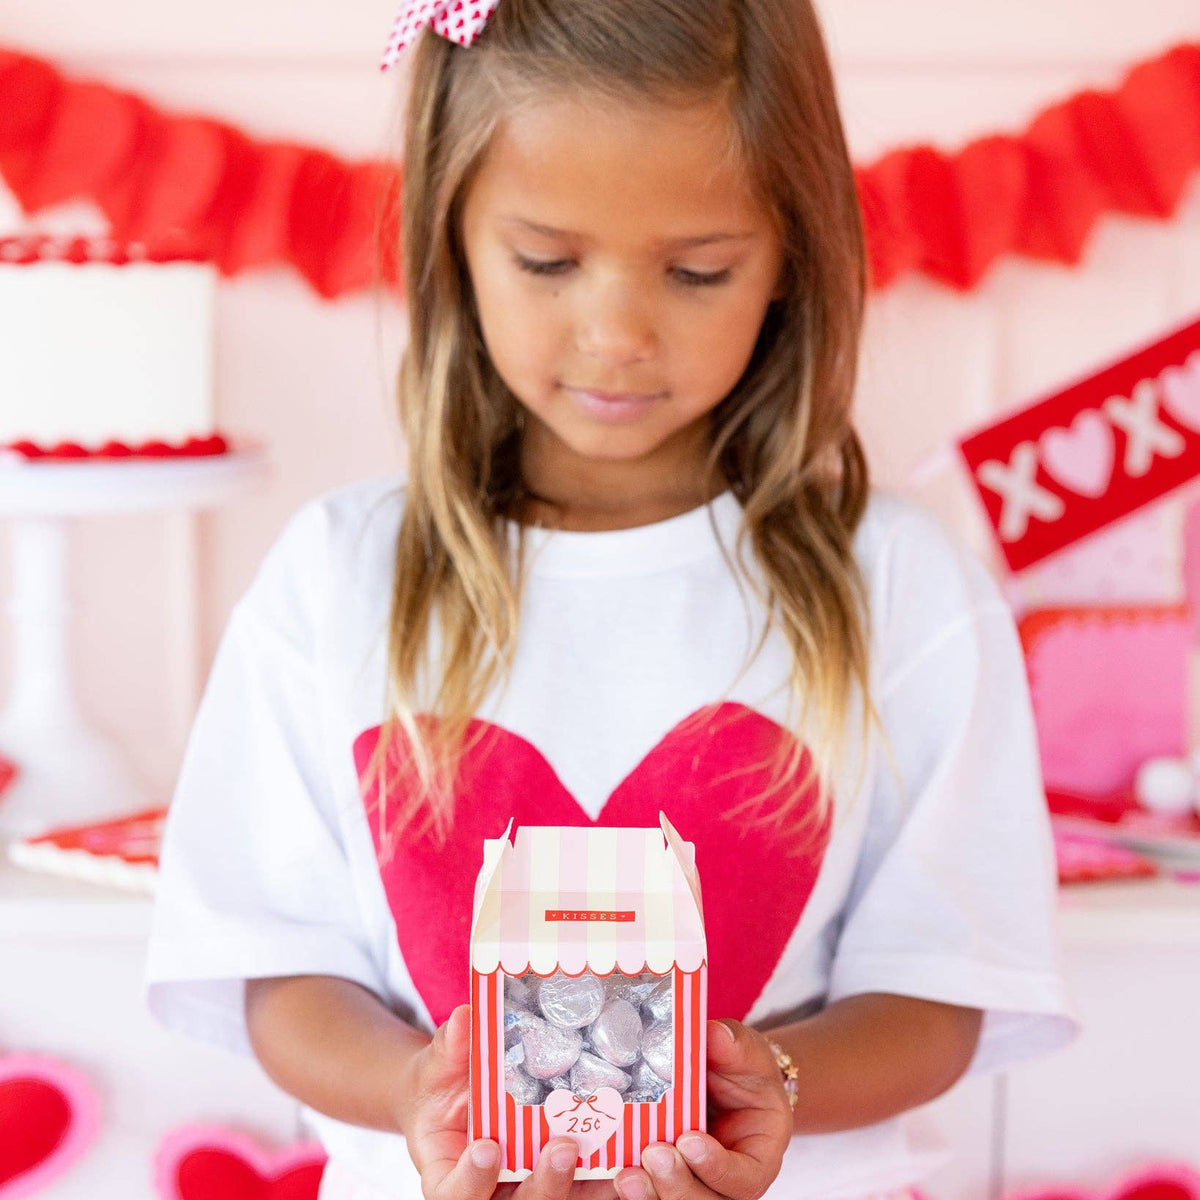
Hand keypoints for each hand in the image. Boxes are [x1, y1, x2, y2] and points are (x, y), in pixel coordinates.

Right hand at [398, 1003, 621, 1199]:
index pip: (455, 1194)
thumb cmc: (443, 1086)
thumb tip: (463, 1018)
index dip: (472, 1182)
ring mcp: (530, 1187)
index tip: (488, 1147)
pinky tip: (633, 1153)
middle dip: (545, 1184)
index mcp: (451, 1175)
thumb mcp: (438, 1066)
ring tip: (608, 1151)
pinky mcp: (566, 1180)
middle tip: (563, 1147)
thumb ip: (449, 1049)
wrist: (460, 1094)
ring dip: (584, 1183)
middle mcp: (493, 1191)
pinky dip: (610, 1176)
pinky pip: (589, 1187)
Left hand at [610, 1020, 791, 1199]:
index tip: (690, 1140)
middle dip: (677, 1184)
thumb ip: (735, 1047)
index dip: (717, 1168)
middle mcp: (725, 1182)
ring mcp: (693, 1183)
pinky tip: (608, 1175)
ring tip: (626, 1175)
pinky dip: (629, 1187)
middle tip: (653, 1154)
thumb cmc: (743, 1070)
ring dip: (650, 1194)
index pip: (744, 1179)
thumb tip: (715, 1034)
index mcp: (756, 1158)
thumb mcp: (748, 1054)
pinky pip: (648, 1191)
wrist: (724, 1078)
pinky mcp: (662, 1178)